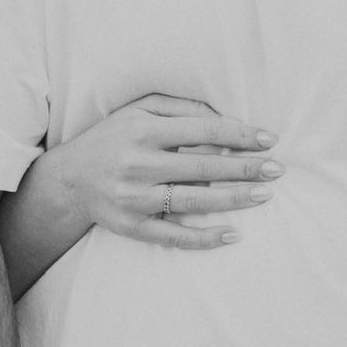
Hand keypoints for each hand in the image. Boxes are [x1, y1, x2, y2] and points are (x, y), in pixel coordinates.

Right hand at [47, 94, 282, 249]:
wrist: (69, 179)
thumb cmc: (113, 138)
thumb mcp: (139, 110)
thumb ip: (181, 108)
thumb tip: (226, 118)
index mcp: (143, 130)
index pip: (203, 130)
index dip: (239, 134)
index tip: (268, 139)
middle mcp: (139, 163)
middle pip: (204, 166)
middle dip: (245, 167)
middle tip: (277, 169)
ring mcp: (135, 197)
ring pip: (194, 200)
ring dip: (234, 199)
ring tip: (265, 195)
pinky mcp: (132, 225)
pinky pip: (173, 235)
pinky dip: (203, 237)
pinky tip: (232, 234)